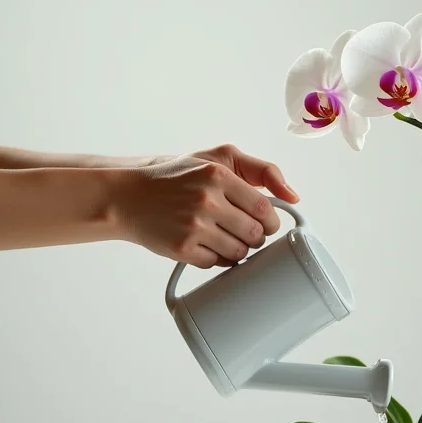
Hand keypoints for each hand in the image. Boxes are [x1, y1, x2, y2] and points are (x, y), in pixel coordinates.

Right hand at [115, 145, 298, 267]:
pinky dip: (217, 258)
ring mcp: (194, 227)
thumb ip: (261, 170)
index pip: (265, 209)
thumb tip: (293, 196)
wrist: (128, 196)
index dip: (270, 222)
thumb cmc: (178, 177)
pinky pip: (217, 264)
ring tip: (223, 236)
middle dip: (254, 237)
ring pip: (239, 253)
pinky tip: (205, 244)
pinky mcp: (182, 249)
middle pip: (255, 235)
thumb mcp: (218, 159)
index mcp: (219, 176)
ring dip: (238, 250)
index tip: (264, 222)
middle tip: (241, 230)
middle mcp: (206, 200)